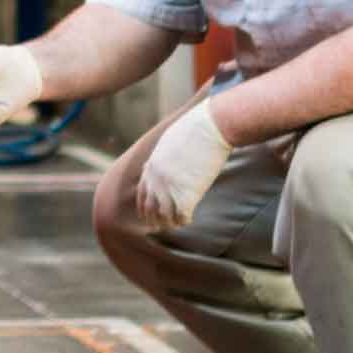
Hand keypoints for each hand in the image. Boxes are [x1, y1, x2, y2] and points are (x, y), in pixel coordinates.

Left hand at [132, 101, 232, 231]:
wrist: (210, 126)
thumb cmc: (195, 128)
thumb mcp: (170, 141)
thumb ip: (164, 155)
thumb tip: (167, 160)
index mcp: (151, 166)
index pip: (142, 193)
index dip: (145, 207)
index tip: (149, 215)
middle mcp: (156, 179)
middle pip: (150, 208)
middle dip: (155, 220)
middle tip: (163, 226)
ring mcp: (170, 187)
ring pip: (164, 216)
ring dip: (170, 223)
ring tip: (178, 223)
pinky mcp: (186, 193)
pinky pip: (181, 216)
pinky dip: (185, 220)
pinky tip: (190, 218)